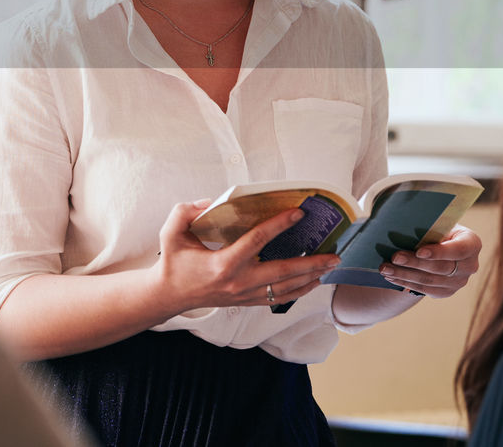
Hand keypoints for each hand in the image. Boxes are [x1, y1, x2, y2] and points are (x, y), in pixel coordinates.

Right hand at [152, 200, 340, 312]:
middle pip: (283, 272)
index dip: (279, 225)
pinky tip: (312, 283)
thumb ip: (186, 212)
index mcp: (223, 263)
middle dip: (312, 263)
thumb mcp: (171, 233)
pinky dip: (299, 291)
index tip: (297, 213)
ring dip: (310, 277)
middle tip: (333, 254)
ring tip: (330, 266)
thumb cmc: (173, 263)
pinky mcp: (247, 301)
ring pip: (286, 288)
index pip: (257, 240)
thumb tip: (209, 202)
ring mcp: (245, 294)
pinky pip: (279, 298)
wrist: (169, 295)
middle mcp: (239, 281)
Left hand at [379, 224, 480, 297]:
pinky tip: (390, 276)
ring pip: (430, 281)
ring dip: (405, 275)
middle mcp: (470, 265)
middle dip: (414, 263)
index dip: (439, 252)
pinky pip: (424, 289)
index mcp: (471, 243)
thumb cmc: (436, 227)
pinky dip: (405, 282)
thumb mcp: (437, 222)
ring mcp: (459, 281)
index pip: (459, 249)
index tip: (419, 251)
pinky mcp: (446, 291)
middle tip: (394, 257)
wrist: (439, 244)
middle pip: (441, 267)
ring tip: (385, 268)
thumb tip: (398, 220)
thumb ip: (427, 224)